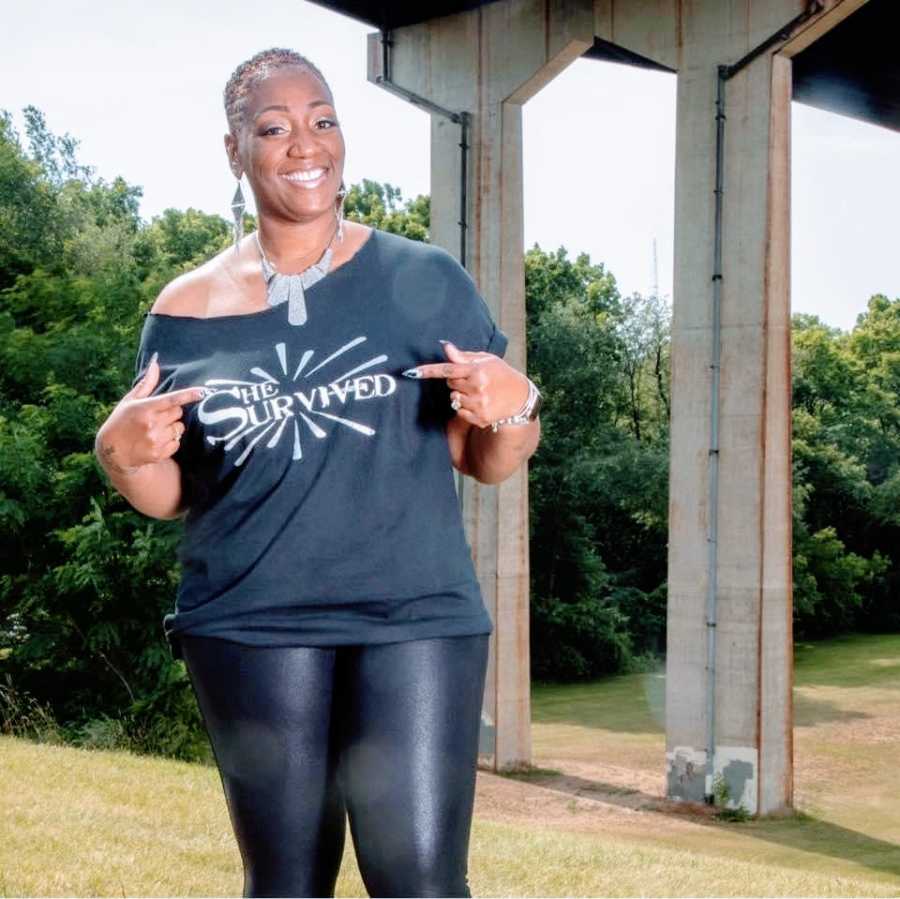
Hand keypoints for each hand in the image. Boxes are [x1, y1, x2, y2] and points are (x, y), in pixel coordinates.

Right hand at [95, 354, 205, 475]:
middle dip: (172, 413)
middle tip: (158, 416)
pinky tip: (157, 441)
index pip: (171, 400)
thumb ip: (146, 384)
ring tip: (156, 430)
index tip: (202, 392)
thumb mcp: (130, 401)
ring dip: (172, 428)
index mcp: (145, 408)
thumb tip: (155, 364)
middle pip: (178, 413)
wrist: (112, 451)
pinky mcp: (159, 454)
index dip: (188, 395)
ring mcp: (155, 440)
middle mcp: (151, 424)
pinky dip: (171, 442)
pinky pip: (177, 443)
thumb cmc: (121, 421)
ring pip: (179, 428)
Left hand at [402, 340, 528, 428]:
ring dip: (461, 395)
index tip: (410, 372)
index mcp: (477, 371)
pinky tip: (479, 403)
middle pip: (450, 384)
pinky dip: (465, 408)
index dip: (427, 371)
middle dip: (457, 381)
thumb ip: (464, 356)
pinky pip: (459, 412)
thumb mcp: (486, 360)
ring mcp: (478, 404)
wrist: (520, 398)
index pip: (447, 369)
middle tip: (473, 380)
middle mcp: (477, 388)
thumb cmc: (501, 374)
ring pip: (454, 399)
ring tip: (478, 393)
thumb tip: (445, 347)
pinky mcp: (479, 418)